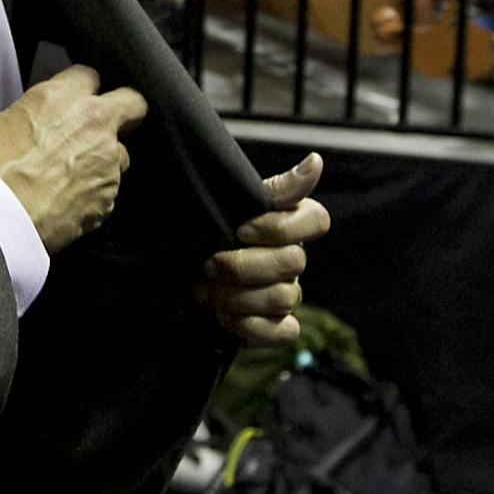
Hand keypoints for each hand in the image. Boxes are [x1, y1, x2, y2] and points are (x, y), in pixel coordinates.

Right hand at [0, 64, 142, 253]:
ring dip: (103, 161)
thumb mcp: (2, 124)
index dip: (82, 90)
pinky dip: (93, 194)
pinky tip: (65, 201)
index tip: (75, 100)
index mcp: (61, 97)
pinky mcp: (108, 199)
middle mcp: (93, 124)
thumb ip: (37, 116)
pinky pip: (109, 190)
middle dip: (121, 113)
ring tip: (70, 177)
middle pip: (132, 104)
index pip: (88, 76)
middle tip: (101, 127)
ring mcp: (107, 163)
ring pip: (122, 154)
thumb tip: (41, 125)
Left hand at [194, 152, 330, 345]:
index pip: (317, 221)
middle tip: (209, 262)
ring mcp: (287, 292)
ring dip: (237, 296)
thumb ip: (276, 188)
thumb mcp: (232, 201)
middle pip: (293, 263)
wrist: (176, 265)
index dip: (280, 227)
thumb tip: (315, 161)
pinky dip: (252, 326)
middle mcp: (294, 258)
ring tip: (204, 288)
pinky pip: (284, 332)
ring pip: (284, 298)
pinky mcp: (276, 325)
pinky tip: (223, 315)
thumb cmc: (209, 228)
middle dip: (243, 265)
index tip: (241, 229)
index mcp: (289, 223)